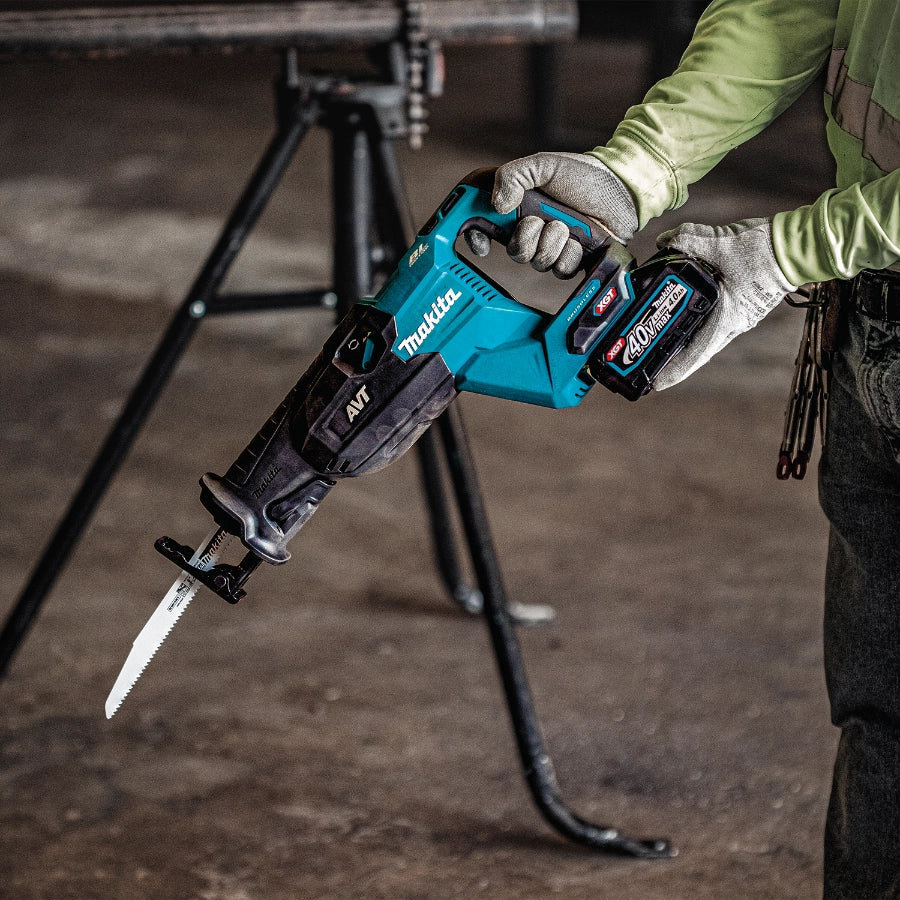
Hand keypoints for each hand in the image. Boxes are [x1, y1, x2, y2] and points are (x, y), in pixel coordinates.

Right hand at [465, 152, 638, 277]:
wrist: (620, 189)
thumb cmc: (582, 175)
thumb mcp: (542, 165)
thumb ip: (514, 176)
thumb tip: (496, 205)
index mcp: (518, 209)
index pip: (485, 226)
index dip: (476, 237)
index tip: (481, 244)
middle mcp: (531, 230)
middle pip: (514, 251)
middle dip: (527, 237)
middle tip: (542, 220)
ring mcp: (551, 246)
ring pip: (538, 261)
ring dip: (553, 241)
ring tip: (566, 224)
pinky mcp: (571, 260)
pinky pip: (560, 270)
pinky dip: (570, 253)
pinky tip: (579, 239)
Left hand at [652, 218, 797, 389]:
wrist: (799, 245)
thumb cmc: (766, 251)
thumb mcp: (721, 242)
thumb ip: (689, 239)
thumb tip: (665, 241)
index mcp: (727, 318)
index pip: (697, 354)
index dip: (675, 371)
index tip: (657, 384)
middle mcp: (735, 323)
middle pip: (698, 348)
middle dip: (675, 358)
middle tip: (651, 362)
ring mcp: (741, 316)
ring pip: (706, 334)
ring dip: (686, 339)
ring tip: (662, 339)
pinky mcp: (743, 304)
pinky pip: (715, 319)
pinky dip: (698, 320)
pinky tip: (684, 312)